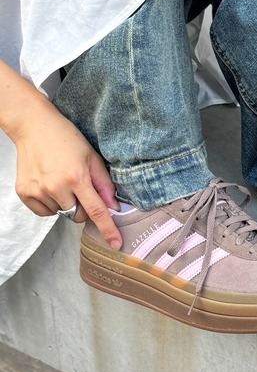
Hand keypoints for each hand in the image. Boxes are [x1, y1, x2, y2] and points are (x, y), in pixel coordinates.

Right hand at [0, 59, 121, 249]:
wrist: (34, 126)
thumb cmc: (67, 139)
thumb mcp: (92, 157)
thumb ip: (104, 184)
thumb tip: (114, 208)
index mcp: (77, 178)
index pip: (97, 211)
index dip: (108, 229)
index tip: (116, 244)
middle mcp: (56, 187)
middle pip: (78, 216)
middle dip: (83, 207)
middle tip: (78, 187)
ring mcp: (38, 191)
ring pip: (61, 214)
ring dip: (65, 203)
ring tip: (61, 180)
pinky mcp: (25, 193)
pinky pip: (45, 212)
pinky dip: (50, 204)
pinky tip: (49, 184)